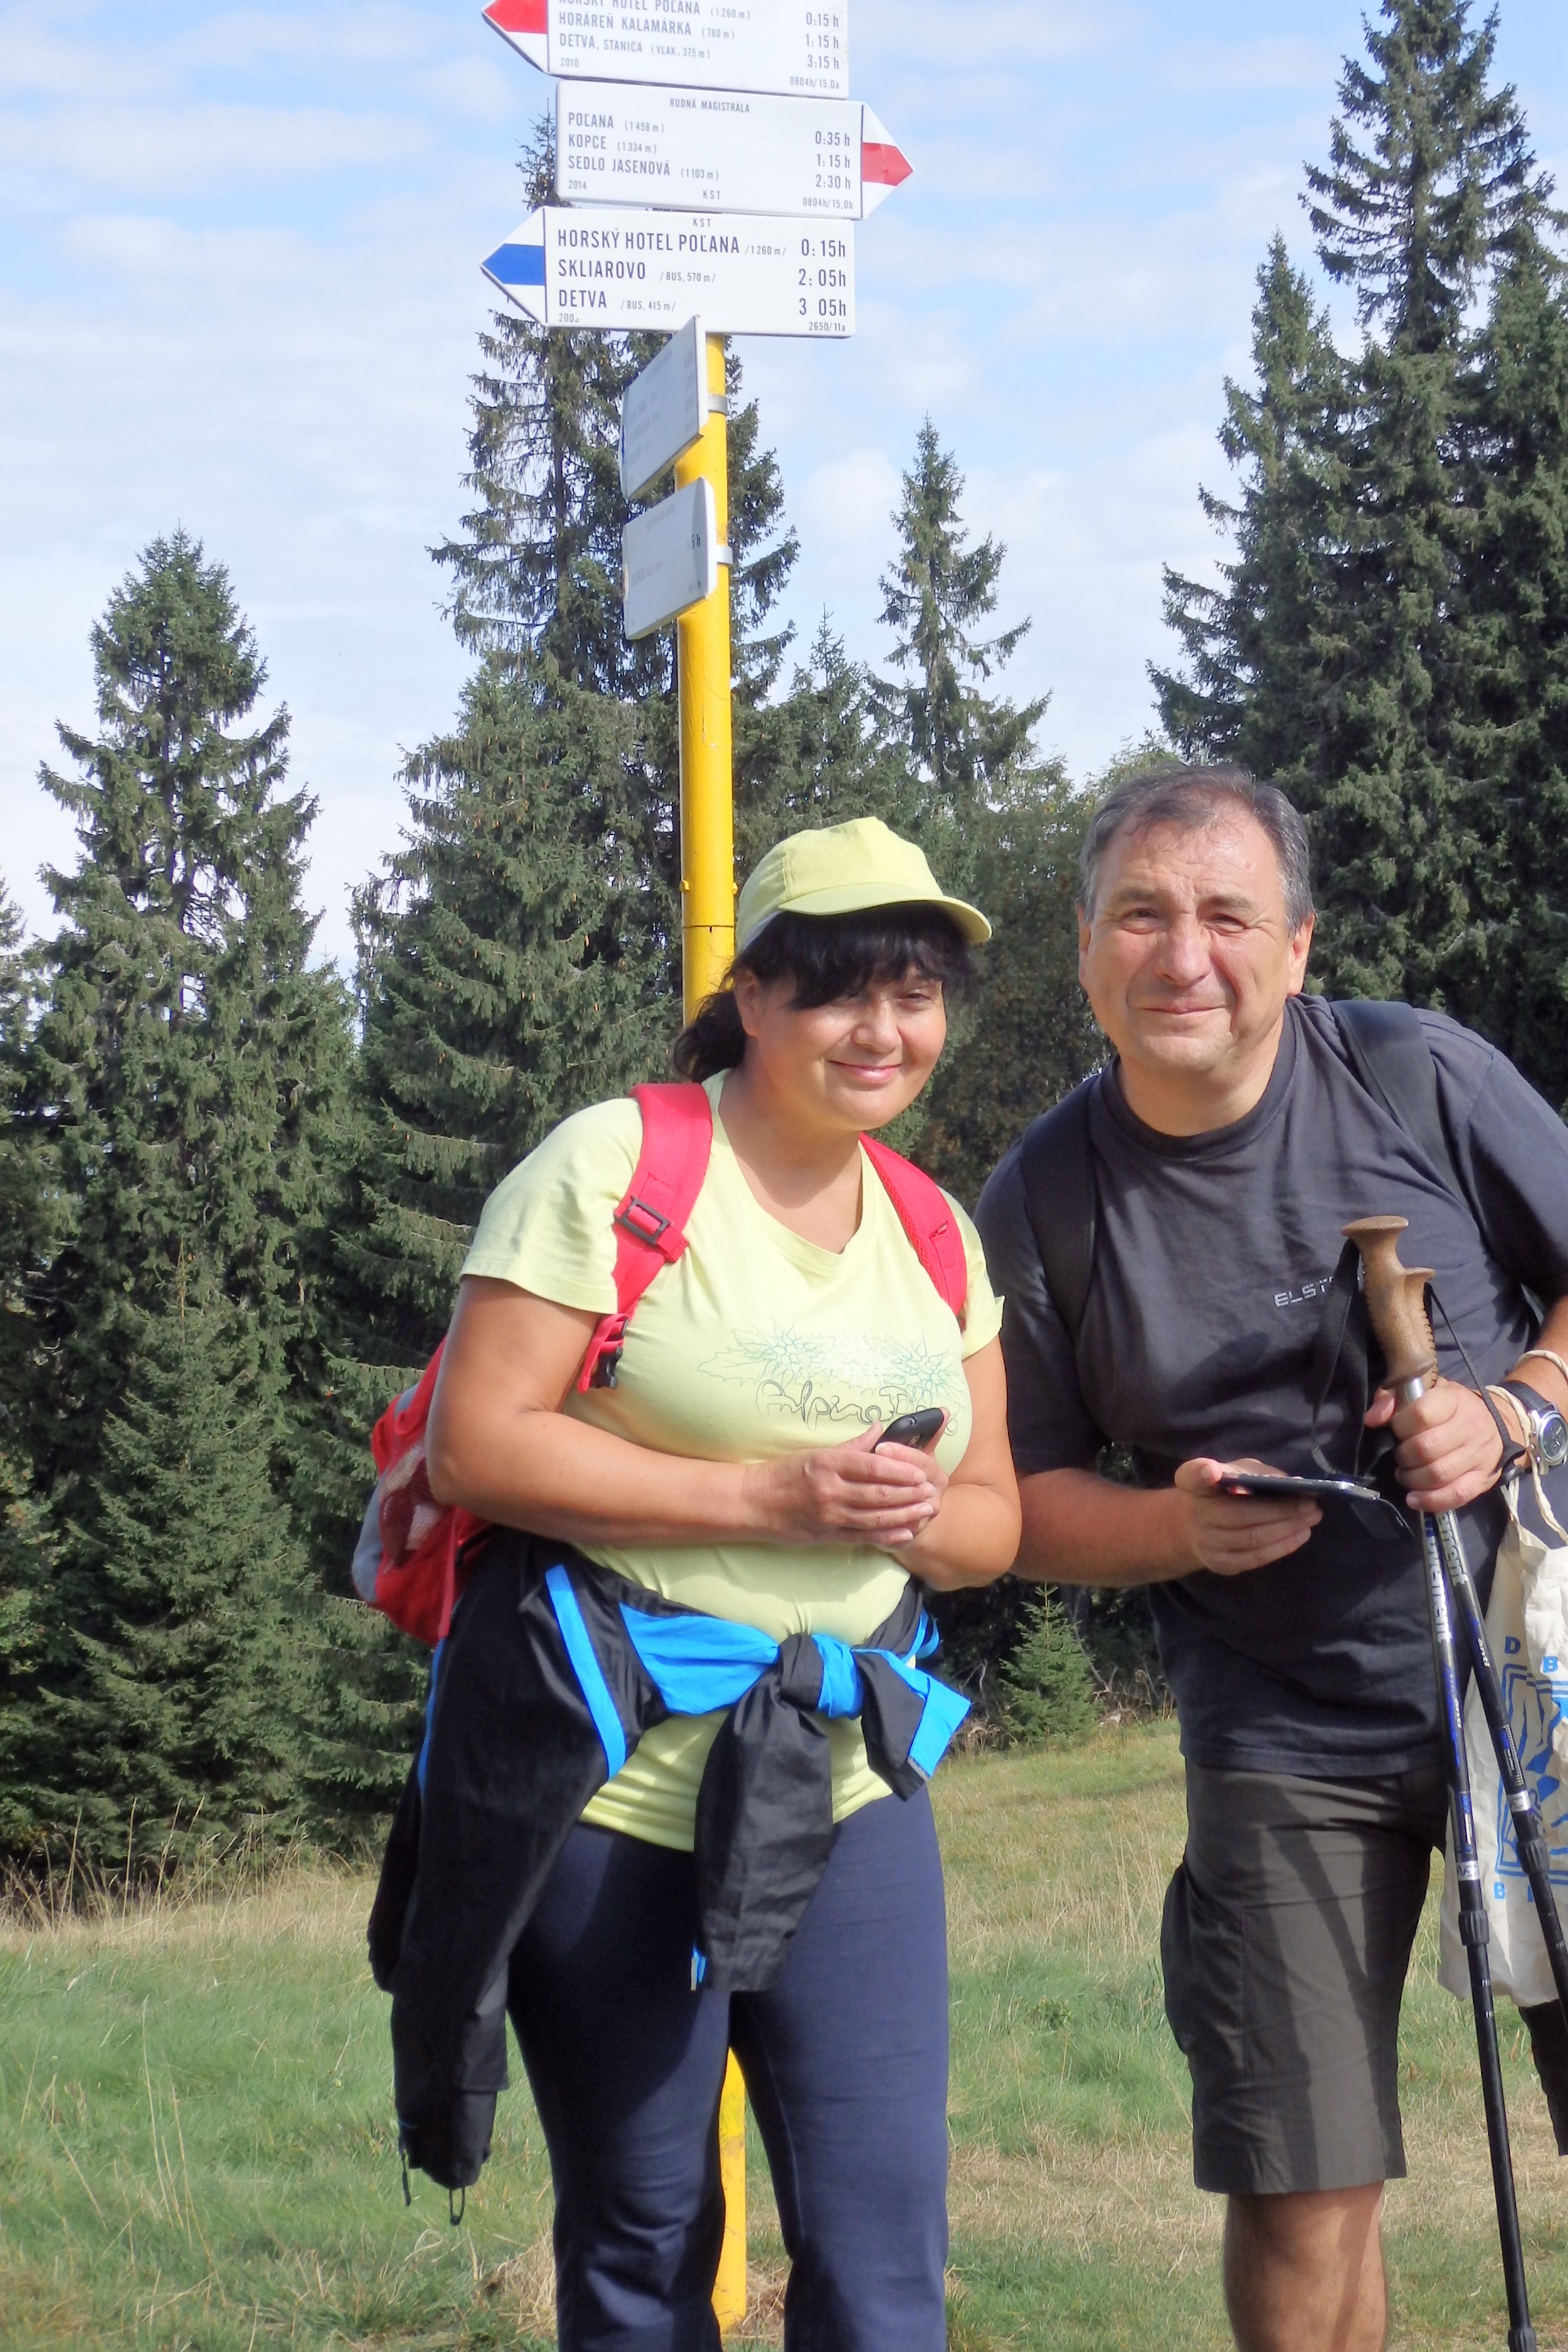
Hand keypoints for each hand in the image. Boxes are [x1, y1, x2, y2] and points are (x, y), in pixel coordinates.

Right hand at [740, 1426, 948, 1548]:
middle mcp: (830, 1491)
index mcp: (828, 1465)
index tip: (921, 1471)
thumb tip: (881, 1430)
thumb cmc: (785, 1473)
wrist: (755, 1502)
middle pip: (878, 1494)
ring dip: (905, 1514)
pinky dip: (887, 1536)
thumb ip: (852, 1445)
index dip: (900, 1471)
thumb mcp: (816, 1452)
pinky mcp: (827, 1536)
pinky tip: (906, 1533)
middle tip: (932, 1491)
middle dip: (909, 1494)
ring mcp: (829, 1516)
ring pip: (875, 1518)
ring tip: (927, 1510)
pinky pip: (863, 1537)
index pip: (872, 1467)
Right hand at [1172, 1458, 1320, 1577]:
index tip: (1211, 1471)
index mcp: (1194, 1483)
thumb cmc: (1222, 1492)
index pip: (1192, 1476)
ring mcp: (1207, 1543)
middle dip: (1280, 1510)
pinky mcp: (1220, 1564)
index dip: (1202, 1474)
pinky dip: (1281, 1546)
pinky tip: (1300, 1535)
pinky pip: (1255, 1558)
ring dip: (1287, 1529)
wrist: (1194, 1528)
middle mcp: (1196, 1514)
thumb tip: (1296, 1485)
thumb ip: (1256, 1474)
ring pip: (1252, 1538)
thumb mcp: (1233, 1473)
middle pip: (1239, 1514)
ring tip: (1312, 1518)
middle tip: (1310, 1504)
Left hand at [1364, 1379, 1510, 1513]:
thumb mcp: (1424, 1391)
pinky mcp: (1483, 1479)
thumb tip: (1372, 1419)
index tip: (1395, 1430)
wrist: (1499, 1423)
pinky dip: (1431, 1500)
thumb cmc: (1451, 1407)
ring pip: (1438, 1474)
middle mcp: (1470, 1427)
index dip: (1400, 1426)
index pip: (1421, 1414)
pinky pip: (1456, 1495)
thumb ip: (1393, 1398)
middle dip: (1404, 1456)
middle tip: (1400, 1456)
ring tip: (1405, 1475)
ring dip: (1413, 1479)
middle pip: (1426, 1448)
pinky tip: (1414, 1498)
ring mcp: (1478, 1455)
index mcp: (1453, 1400)